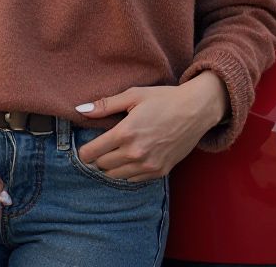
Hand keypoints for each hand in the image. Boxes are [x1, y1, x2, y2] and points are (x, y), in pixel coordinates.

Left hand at [74, 74, 227, 181]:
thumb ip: (104, 105)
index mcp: (125, 133)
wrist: (195, 111)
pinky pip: (133, 180)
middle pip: (102, 166)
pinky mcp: (159, 172)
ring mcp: (148, 165)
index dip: (83, 152)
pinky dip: (127, 172)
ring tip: (114, 152)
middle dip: (97, 157)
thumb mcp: (133, 95)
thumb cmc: (163, 99)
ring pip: (116, 176)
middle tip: (100, 147)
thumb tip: (80, 110)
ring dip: (111, 167)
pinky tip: (130, 158)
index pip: (92, 152)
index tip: (84, 147)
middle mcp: (135, 153)